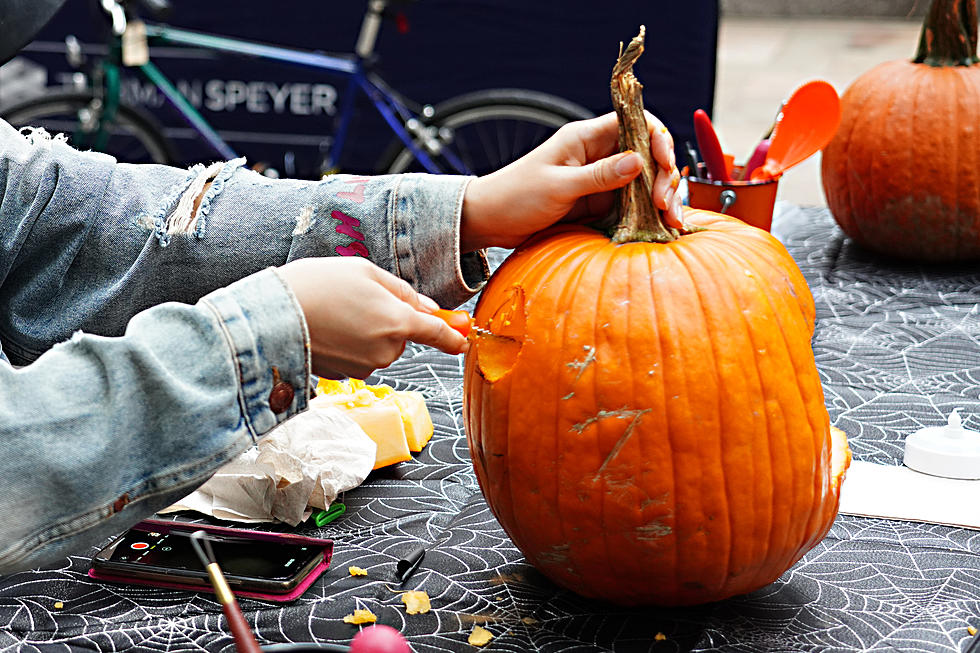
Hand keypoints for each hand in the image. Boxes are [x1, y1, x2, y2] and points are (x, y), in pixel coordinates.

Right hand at [277, 257, 466, 378]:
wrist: (269, 315)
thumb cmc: (316, 285)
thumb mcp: (365, 272)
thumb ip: (403, 291)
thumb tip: (430, 309)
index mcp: (397, 322)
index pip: (437, 334)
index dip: (453, 337)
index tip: (464, 340)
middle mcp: (386, 350)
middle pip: (402, 336)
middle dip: (389, 319)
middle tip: (357, 297)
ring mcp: (364, 366)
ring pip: (380, 347)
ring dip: (367, 331)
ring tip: (335, 310)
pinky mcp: (344, 375)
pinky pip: (358, 358)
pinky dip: (349, 344)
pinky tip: (327, 328)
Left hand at [459, 110, 682, 251]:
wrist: (490, 221)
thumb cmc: (515, 196)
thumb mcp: (557, 186)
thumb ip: (598, 175)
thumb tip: (638, 161)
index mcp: (586, 137)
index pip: (636, 124)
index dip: (657, 140)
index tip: (664, 165)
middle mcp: (599, 154)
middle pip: (648, 154)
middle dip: (664, 176)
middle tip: (665, 205)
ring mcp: (601, 180)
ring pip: (645, 182)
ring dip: (661, 198)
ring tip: (672, 222)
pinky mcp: (599, 203)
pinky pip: (632, 204)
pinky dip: (648, 214)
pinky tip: (662, 226)